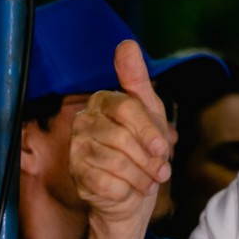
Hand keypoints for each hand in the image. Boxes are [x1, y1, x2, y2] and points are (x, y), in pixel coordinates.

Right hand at [70, 40, 172, 224]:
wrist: (133, 194)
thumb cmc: (143, 149)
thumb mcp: (149, 112)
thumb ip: (137, 80)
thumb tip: (127, 44)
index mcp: (102, 101)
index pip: (126, 107)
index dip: (148, 130)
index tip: (162, 148)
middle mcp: (84, 121)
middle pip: (122, 137)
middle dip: (148, 159)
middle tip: (160, 171)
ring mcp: (77, 148)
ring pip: (115, 162)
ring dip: (141, 177)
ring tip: (149, 181)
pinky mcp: (76, 175)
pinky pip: (106, 183)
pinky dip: (127, 190)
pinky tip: (131, 190)